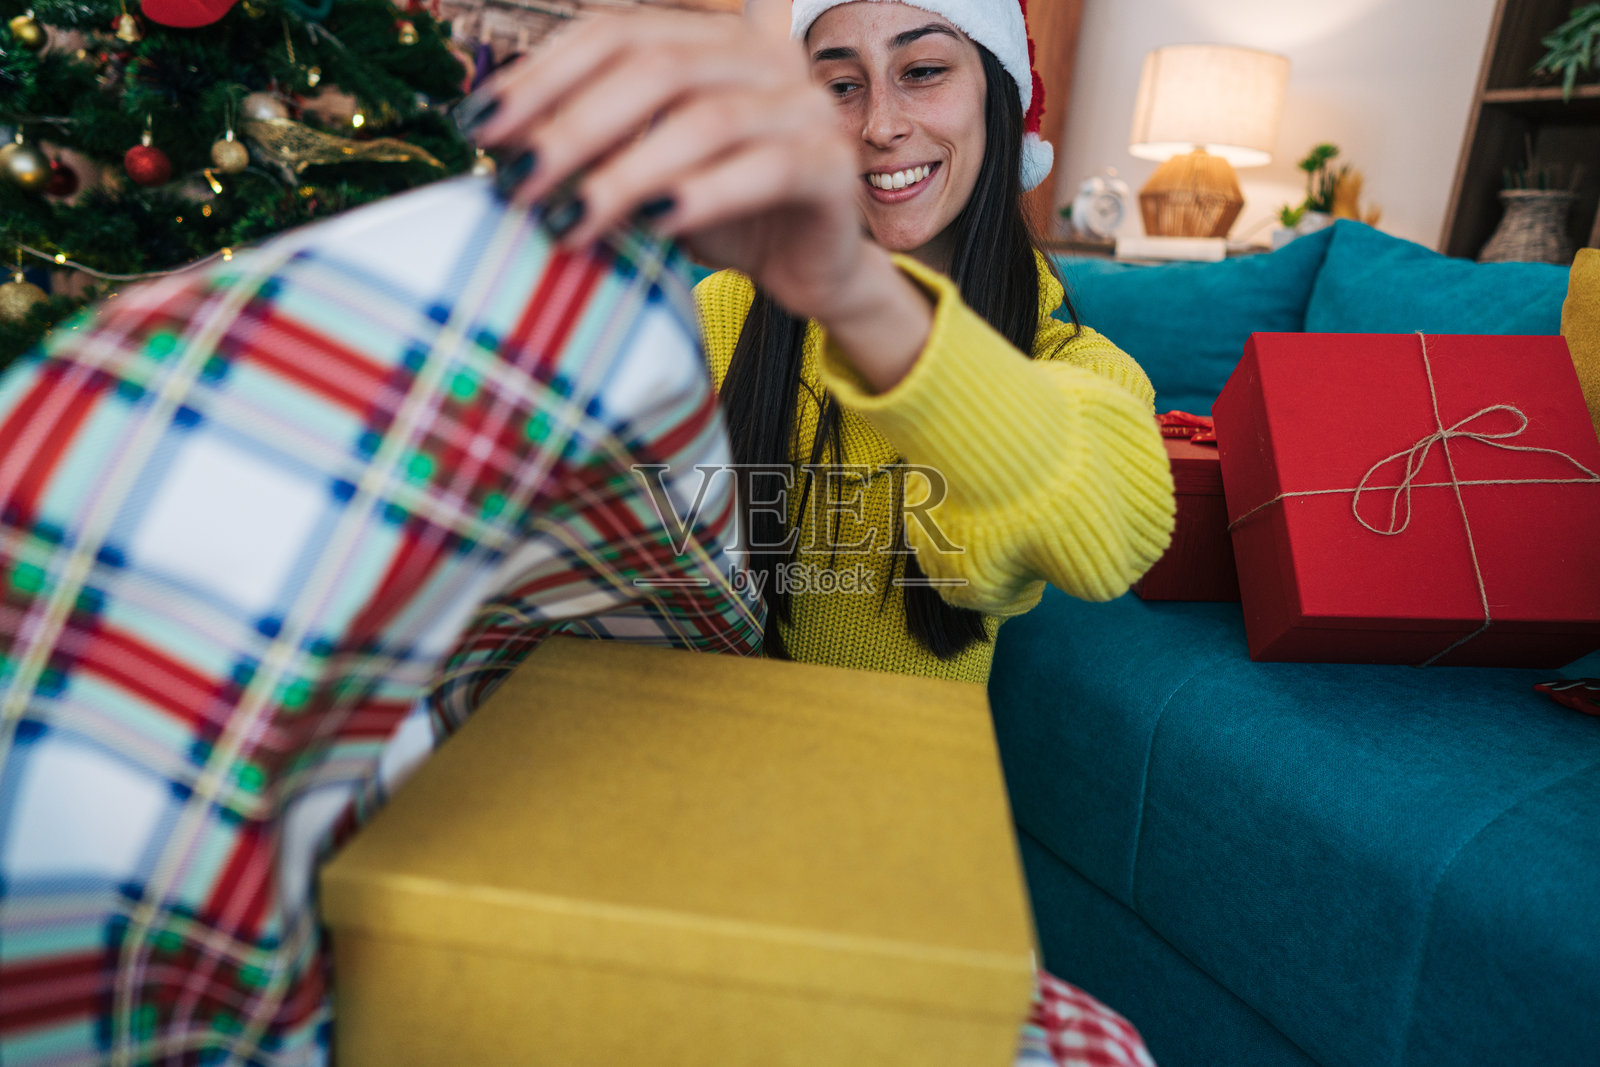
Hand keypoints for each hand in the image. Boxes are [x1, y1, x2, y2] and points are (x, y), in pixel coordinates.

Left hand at [466, 0, 871, 325]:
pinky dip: (702, 197)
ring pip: (706, 121)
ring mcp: (805, 108)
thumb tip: (494, 137)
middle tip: (518, 184)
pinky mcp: (832, 167)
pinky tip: (652, 226)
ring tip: (570, 221)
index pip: (617, 33)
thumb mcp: (641, 172)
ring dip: (625, 173)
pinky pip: (764, 170)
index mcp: (712, 41)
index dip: (543, 75)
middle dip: (573, 127)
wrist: (806, 271)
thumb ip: (589, 144)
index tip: (480, 127)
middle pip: (657, 68)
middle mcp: (764, 56)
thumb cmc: (717, 215)